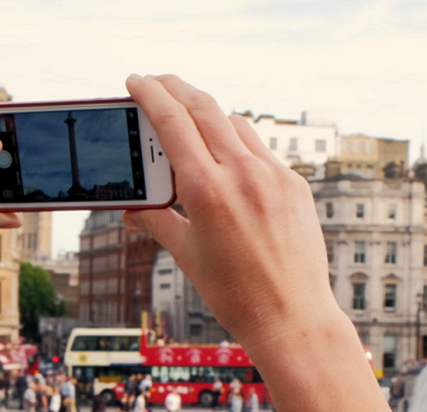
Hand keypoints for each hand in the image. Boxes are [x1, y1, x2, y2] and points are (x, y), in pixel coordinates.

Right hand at [123, 75, 344, 356]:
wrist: (291, 316)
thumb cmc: (235, 294)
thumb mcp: (186, 254)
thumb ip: (156, 220)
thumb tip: (132, 208)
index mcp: (207, 189)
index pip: (173, 121)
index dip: (151, 93)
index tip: (136, 81)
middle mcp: (243, 173)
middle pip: (204, 107)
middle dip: (176, 88)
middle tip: (156, 83)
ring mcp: (273, 176)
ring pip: (234, 124)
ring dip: (208, 116)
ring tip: (189, 123)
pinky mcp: (294, 185)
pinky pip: (260, 151)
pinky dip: (237, 146)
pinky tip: (226, 162)